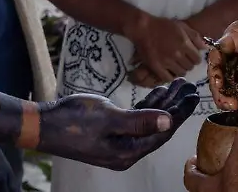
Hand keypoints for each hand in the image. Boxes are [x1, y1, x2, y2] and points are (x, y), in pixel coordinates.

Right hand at [36, 79, 198, 170]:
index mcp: (128, 151)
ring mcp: (118, 142)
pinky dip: (147, 106)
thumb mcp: (108, 118)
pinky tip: (157, 93)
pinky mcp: (110, 132)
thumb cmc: (73, 121)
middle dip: (175, 106)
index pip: (162, 132)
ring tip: (177, 85)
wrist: (43, 125)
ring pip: (149, 121)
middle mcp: (126, 150)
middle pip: (159, 127)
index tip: (194, 96)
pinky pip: (136, 119)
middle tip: (189, 86)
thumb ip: (140, 121)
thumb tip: (170, 122)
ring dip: (163, 103)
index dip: (180, 113)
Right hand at [126, 14, 206, 83]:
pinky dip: (170, 76)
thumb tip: (205, 48)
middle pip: (190, 67)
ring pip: (181, 73)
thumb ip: (195, 37)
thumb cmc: (163, 25)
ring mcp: (166, 61)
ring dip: (180, 70)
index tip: (191, 57)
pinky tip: (168, 70)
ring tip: (176, 65)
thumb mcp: (182, 26)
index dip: (195, 58)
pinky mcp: (156, 67)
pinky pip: (168, 78)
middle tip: (183, 60)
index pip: (197, 59)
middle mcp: (177, 54)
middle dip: (188, 64)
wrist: (143, 28)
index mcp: (184, 43)